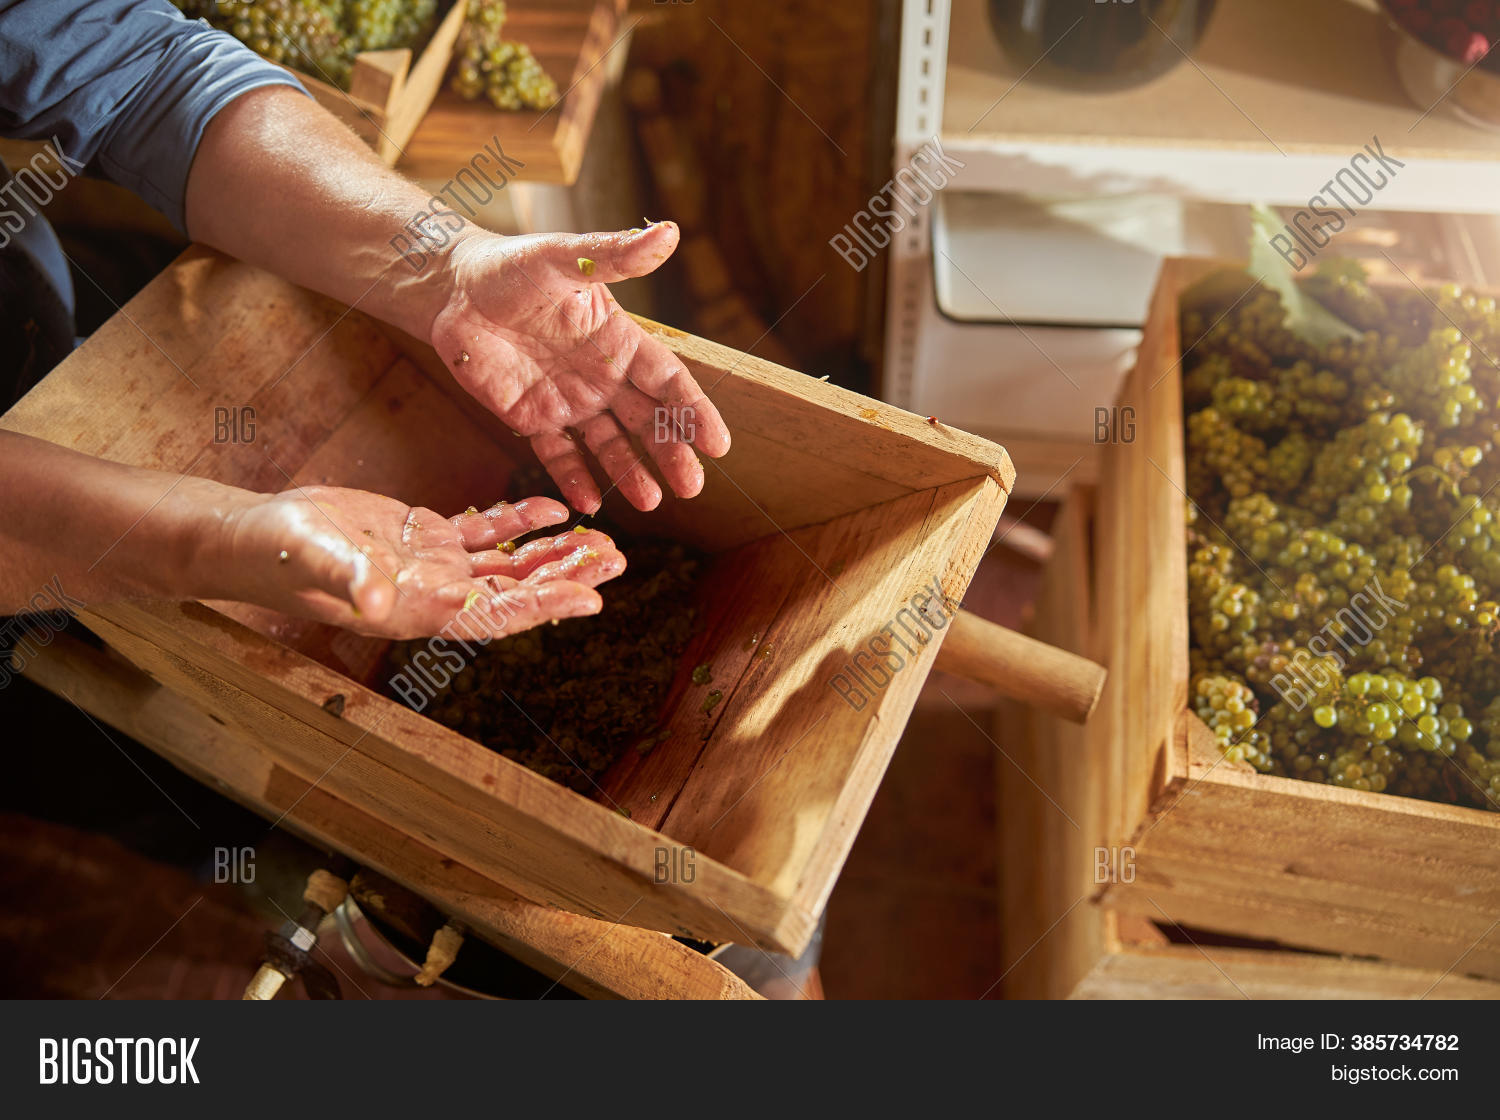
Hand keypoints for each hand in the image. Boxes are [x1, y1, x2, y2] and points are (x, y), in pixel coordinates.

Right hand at [213, 487, 624, 638]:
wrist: (257, 538)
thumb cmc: (280, 557)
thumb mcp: (315, 561)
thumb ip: (350, 578)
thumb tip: (380, 598)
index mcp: (421, 609)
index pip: (496, 613)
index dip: (543, 606)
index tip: (589, 598)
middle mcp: (437, 593)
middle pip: (517, 590)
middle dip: (566, 576)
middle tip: (616, 560)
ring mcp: (434, 566)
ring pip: (509, 562)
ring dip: (553, 552)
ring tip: (601, 540)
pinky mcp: (424, 536)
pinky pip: (483, 532)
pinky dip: (517, 522)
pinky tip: (552, 510)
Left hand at [431, 222, 730, 513]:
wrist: (453, 290)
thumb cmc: (511, 266)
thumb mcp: (564, 257)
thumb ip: (615, 254)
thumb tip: (669, 232)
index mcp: (619, 340)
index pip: (667, 381)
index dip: (693, 411)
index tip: (718, 443)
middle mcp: (602, 376)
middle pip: (647, 421)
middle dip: (671, 453)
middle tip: (692, 486)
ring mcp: (570, 401)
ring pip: (609, 445)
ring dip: (631, 473)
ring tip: (651, 502)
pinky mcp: (532, 419)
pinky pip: (558, 456)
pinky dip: (574, 479)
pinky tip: (590, 503)